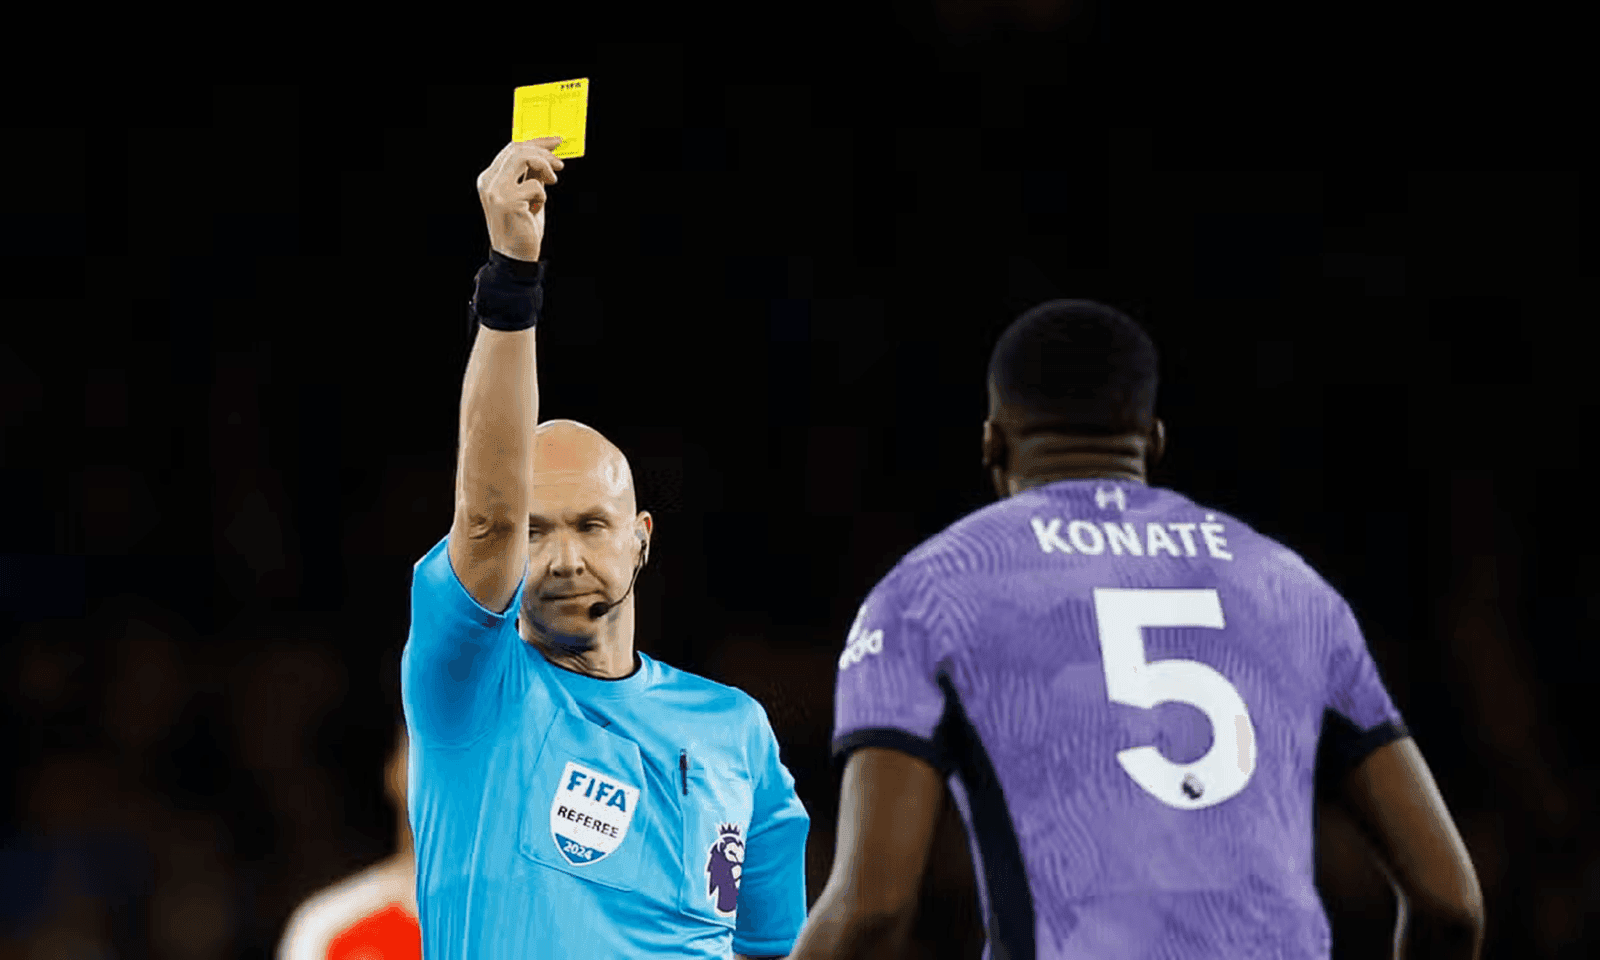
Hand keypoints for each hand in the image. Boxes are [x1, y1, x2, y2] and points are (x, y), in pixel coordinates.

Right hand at [476, 137, 564, 261]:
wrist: (515, 256)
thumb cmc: (522, 226)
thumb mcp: (528, 195)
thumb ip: (531, 175)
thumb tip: (547, 154)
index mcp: (490, 178)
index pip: (512, 149)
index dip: (536, 141)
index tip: (556, 142)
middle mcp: (489, 181)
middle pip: (518, 149)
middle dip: (544, 151)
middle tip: (560, 163)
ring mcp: (495, 191)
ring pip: (524, 158)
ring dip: (544, 166)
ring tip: (553, 181)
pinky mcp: (507, 202)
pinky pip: (534, 185)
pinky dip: (542, 196)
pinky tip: (535, 209)